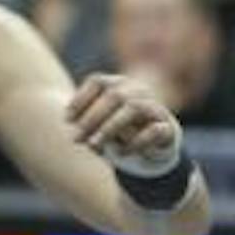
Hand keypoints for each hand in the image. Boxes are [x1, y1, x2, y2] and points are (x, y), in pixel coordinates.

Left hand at [66, 71, 181, 168]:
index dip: (80, 99)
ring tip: (93, 146)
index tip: (66, 120)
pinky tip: (120, 153)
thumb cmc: (118, 135)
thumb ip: (86, 124)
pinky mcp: (168, 128)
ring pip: (133, 107)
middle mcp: (138, 91)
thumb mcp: (99, 126)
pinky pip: (154, 130)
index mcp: (119, 85)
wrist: (153, 149)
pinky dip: (135, 142)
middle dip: (92, 117)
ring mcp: (154, 108)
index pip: (97, 81)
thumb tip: (72, 130)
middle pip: (115, 94)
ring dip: (109, 127)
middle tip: (75, 139)